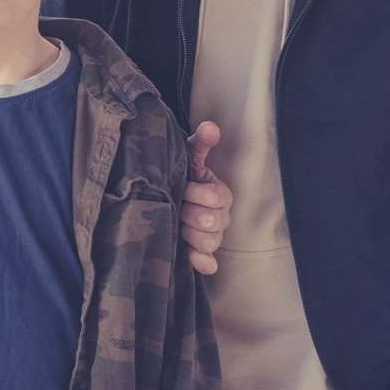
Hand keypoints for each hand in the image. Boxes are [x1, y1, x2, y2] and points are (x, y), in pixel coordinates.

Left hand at [181, 120, 232, 275]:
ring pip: (208, 241)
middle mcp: (220, 217)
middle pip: (210, 220)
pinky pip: (208, 263)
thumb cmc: (180, 176)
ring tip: (176, 224)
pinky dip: (200, 261)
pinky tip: (191, 257)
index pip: (215, 197)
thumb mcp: (188, 158)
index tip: (181, 187)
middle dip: (188, 212)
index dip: (194, 193)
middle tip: (175, 205)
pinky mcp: (203, 255)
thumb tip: (211, 127)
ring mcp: (213, 237)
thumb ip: (200, 144)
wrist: (168, 196)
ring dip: (189, 233)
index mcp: (220, 193)